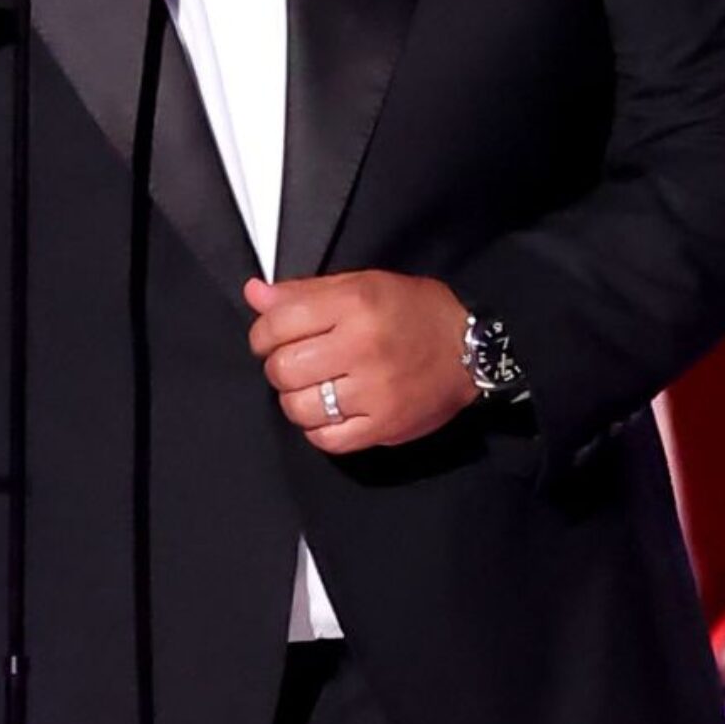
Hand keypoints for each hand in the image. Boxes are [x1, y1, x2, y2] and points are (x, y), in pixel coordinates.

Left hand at [245, 270, 478, 454]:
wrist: (470, 349)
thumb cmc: (413, 310)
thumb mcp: (361, 284)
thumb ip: (304, 291)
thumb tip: (254, 294)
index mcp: (354, 304)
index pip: (279, 322)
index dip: (262, 332)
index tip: (267, 337)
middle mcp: (362, 347)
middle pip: (284, 368)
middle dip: (277, 366)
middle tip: (292, 361)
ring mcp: (374, 391)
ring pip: (300, 407)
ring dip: (295, 399)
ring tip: (311, 387)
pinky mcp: (384, 426)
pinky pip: (327, 439)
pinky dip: (318, 428)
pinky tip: (329, 411)